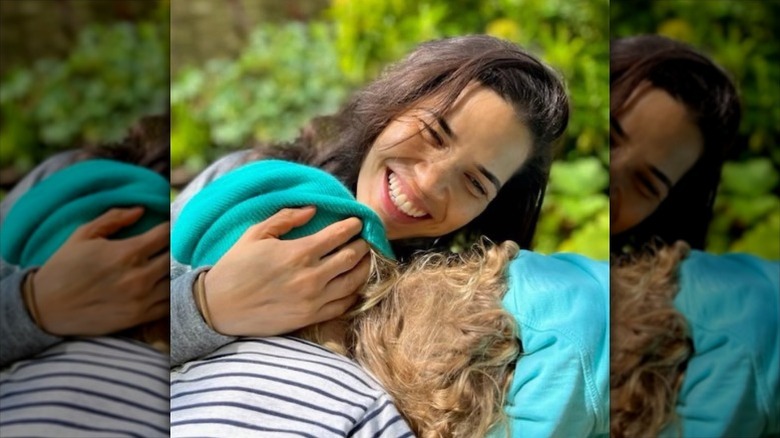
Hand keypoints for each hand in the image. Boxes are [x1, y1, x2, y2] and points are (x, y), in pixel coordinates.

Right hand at [32, 207, 169, 335]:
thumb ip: (113, 218)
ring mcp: (141, 298)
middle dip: (171, 249)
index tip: (164, 228)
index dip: (167, 228)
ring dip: (172, 272)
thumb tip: (141, 209)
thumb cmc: (63, 267)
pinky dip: (169, 295)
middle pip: (174, 257)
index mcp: (127, 252)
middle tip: (164, 249)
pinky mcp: (139, 317)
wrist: (45, 307)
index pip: (165, 234)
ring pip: (174, 281)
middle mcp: (138, 276)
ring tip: (163, 268)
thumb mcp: (83, 235)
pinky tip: (161, 288)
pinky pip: (168, 305)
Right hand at [203, 206, 371, 336]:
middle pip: (352, 257)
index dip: (353, 225)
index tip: (358, 220)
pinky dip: (354, 293)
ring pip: (353, 282)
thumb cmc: (235, 267)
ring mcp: (313, 299)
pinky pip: (343, 305)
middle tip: (365, 238)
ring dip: (364, 267)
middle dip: (362, 245)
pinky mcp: (310, 317)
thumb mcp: (256, 234)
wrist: (218, 307)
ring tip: (365, 259)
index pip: (338, 235)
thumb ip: (286, 218)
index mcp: (298, 252)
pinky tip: (354, 285)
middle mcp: (311, 276)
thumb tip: (312, 209)